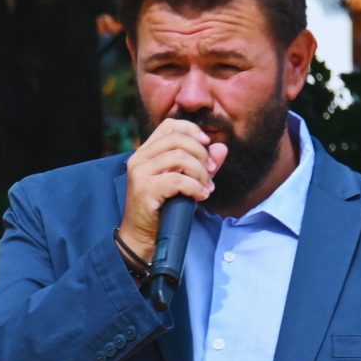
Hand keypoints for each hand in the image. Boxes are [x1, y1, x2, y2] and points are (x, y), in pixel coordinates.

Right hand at [119, 118, 228, 262]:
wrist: (142, 235)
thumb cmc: (162, 208)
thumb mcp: (185, 181)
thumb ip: (202, 164)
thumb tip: (222, 148)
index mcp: (146, 151)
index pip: (169, 125)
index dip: (191, 129)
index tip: (206, 143)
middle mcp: (139, 157)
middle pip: (178, 140)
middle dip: (201, 154)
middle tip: (211, 172)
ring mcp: (140, 172)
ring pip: (179, 157)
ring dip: (200, 172)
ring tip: (206, 187)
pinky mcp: (144, 188)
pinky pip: (178, 180)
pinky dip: (195, 187)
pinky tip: (200, 196)